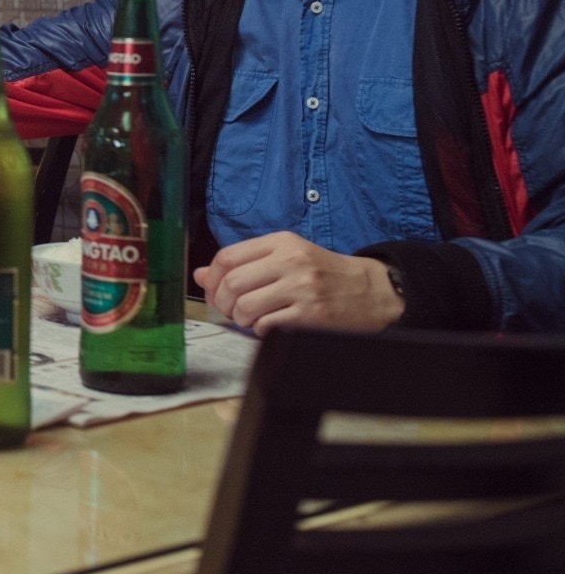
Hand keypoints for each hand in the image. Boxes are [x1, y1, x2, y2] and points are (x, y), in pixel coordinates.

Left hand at [193, 231, 403, 333]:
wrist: (372, 291)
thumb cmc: (324, 273)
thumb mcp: (287, 257)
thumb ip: (244, 262)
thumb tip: (200, 274)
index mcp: (282, 243)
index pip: (227, 257)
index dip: (211, 278)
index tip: (213, 291)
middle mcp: (291, 262)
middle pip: (232, 283)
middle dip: (224, 302)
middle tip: (232, 310)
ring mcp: (302, 288)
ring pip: (245, 307)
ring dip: (240, 319)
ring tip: (252, 319)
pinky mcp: (311, 315)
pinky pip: (267, 326)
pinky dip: (261, 330)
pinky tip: (271, 326)